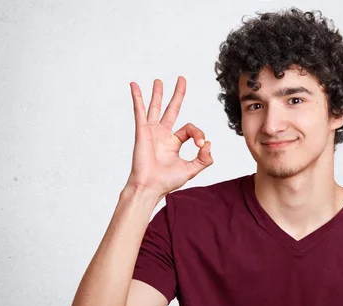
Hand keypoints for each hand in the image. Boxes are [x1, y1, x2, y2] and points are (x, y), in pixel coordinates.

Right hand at [125, 77, 212, 198]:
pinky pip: (139, 111)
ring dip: (157, 94)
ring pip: (155, 107)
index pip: (189, 128)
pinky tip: (134, 85)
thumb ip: (204, 158)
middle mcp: (162, 135)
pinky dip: (137, 98)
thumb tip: (208, 143)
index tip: (201, 144)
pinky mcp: (142, 131)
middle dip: (177, 94)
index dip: (198, 133)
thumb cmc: (167, 181)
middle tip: (181, 80)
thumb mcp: (192, 169)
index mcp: (174, 142)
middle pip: (172, 109)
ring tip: (159, 81)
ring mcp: (151, 131)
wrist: (151, 187)